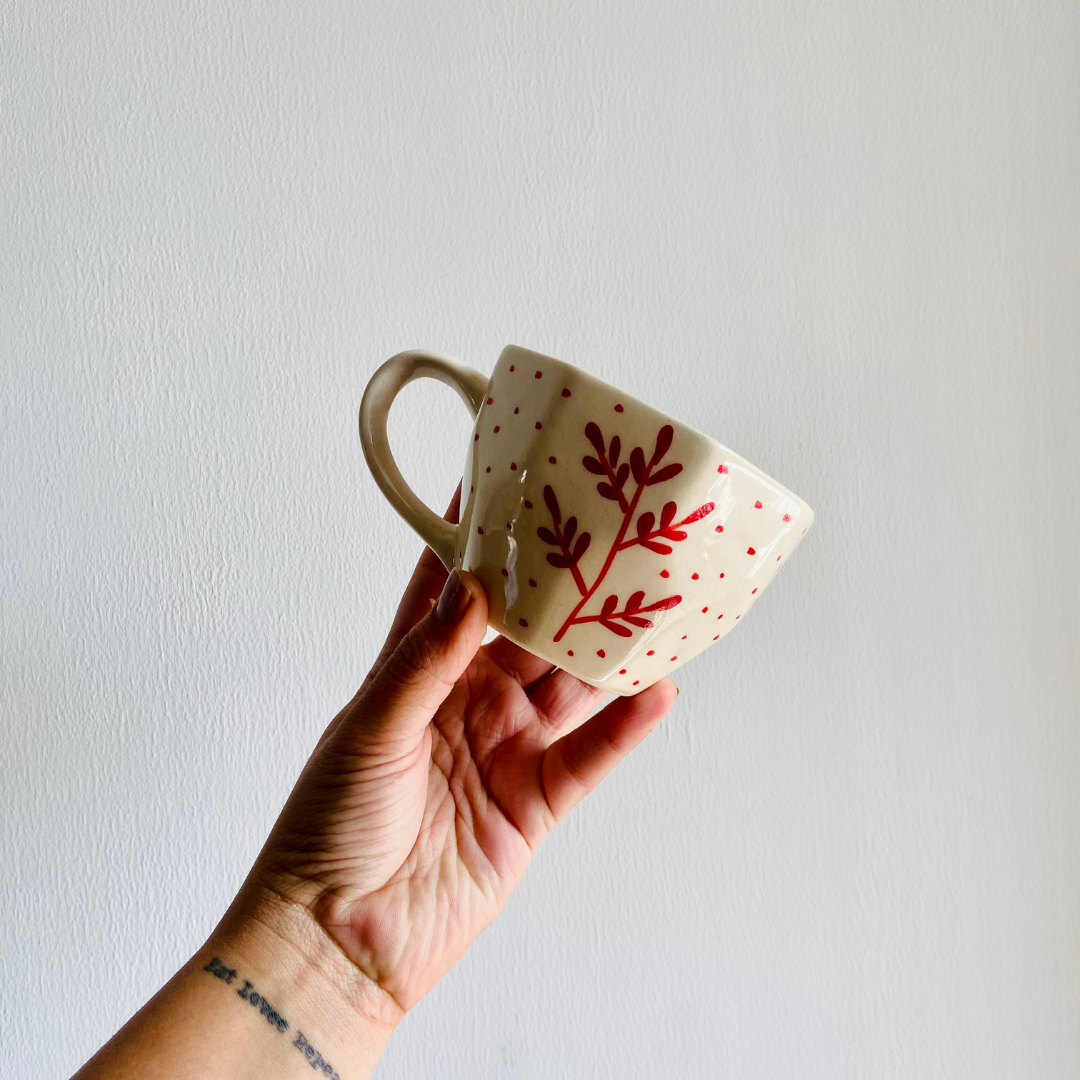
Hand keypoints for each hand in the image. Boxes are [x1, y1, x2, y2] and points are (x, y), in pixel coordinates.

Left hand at [239, 483, 677, 1022]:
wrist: (340, 939)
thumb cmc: (329, 829)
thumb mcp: (371, 729)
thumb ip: (424, 661)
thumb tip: (470, 588)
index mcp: (415, 675)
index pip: (451, 592)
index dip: (478, 542)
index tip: (509, 488)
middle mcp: (466, 704)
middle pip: (526, 635)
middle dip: (562, 593)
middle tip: (606, 542)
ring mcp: (504, 751)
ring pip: (567, 689)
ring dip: (604, 654)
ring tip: (649, 606)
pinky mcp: (532, 804)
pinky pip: (588, 757)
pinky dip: (623, 728)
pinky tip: (655, 691)